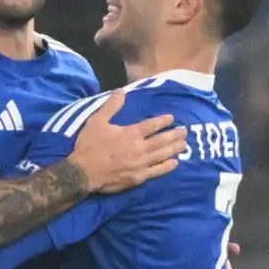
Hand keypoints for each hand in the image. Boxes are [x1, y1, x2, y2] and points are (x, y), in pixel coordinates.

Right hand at [69, 100, 184, 193]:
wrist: (83, 172)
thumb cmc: (89, 145)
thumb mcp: (97, 121)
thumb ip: (111, 106)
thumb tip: (121, 91)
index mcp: (131, 133)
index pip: (152, 125)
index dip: (163, 121)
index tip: (172, 118)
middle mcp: (140, 148)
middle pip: (162, 140)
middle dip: (175, 135)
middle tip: (185, 131)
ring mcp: (141, 163)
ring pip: (163, 155)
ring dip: (175, 149)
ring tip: (184, 145)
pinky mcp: (139, 177)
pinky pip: (157, 171)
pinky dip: (167, 167)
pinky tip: (175, 163)